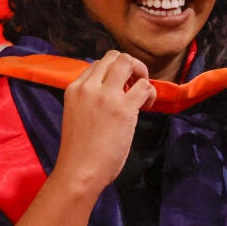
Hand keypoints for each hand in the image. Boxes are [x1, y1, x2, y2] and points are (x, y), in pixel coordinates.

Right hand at [53, 51, 156, 191]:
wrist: (79, 170)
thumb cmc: (78, 149)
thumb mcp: (76, 113)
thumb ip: (89, 98)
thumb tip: (112, 90)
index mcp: (75, 88)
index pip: (98, 64)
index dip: (113, 72)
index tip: (119, 88)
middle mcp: (89, 86)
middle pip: (114, 56)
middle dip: (129, 66)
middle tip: (134, 84)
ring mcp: (107, 96)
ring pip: (128, 62)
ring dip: (141, 73)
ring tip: (142, 93)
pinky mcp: (124, 108)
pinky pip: (145, 86)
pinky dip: (150, 93)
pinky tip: (147, 107)